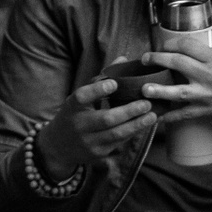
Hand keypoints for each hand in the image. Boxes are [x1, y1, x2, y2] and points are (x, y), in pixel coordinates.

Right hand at [34, 58, 158, 179]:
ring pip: (116, 134)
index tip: (114, 82)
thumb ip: (101, 79)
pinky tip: (145, 125)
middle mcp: (78, 125)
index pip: (82, 97)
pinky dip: (133, 133)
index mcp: (72, 107)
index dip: (97, 90)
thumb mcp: (81, 98)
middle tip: (146, 102)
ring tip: (152, 115)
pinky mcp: (98, 153)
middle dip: (128, 111)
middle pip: (105, 118)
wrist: (60, 147)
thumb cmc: (75, 115)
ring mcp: (88, 141)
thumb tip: (123, 58)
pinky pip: (119, 142)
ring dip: (136, 124)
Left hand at [140, 31, 211, 126]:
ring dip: (158, 90)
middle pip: (177, 63)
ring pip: (177, 92)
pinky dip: (171, 117)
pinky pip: (185, 114)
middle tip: (144, 60)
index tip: (163, 45)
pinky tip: (159, 117)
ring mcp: (207, 94)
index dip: (171, 43)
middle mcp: (209, 75)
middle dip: (157, 60)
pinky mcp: (208, 111)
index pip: (187, 46)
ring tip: (143, 89)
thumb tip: (203, 39)